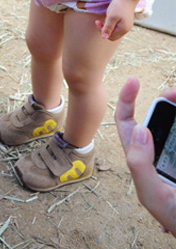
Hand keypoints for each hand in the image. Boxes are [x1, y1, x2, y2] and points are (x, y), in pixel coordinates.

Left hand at [95, 0, 135, 40]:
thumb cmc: (119, 6)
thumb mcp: (111, 17)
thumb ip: (108, 28)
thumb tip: (104, 38)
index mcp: (123, 29)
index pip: (110, 37)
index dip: (102, 31)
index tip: (97, 22)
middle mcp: (126, 29)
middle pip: (112, 35)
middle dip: (104, 29)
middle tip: (99, 21)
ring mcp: (127, 25)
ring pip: (114, 30)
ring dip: (108, 25)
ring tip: (107, 16)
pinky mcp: (126, 21)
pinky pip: (117, 26)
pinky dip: (112, 23)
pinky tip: (110, 16)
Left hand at [115, 76, 175, 236]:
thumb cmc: (175, 218)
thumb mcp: (153, 196)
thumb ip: (141, 166)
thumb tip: (140, 129)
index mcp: (142, 158)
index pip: (127, 123)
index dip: (126, 100)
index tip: (133, 80)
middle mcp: (158, 151)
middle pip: (157, 117)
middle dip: (165, 100)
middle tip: (173, 93)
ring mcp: (173, 152)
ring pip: (174, 123)